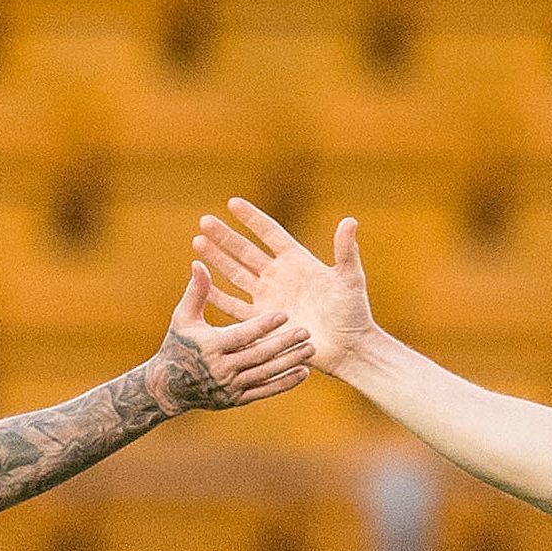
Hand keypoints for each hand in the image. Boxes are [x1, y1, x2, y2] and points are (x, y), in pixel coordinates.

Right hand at [142, 261, 314, 413]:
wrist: (169, 388)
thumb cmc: (178, 344)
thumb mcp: (183, 317)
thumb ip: (196, 291)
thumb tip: (199, 263)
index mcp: (210, 346)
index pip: (241, 335)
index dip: (263, 326)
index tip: (284, 314)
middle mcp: (221, 369)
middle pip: (258, 355)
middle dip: (283, 343)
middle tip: (306, 331)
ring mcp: (230, 387)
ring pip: (265, 374)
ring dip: (289, 362)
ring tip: (311, 349)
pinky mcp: (237, 399)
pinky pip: (265, 391)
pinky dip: (285, 383)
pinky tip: (304, 372)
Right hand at [195, 198, 378, 376]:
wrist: (348, 348)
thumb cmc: (353, 313)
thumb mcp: (350, 279)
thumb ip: (346, 251)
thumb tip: (350, 220)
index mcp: (298, 261)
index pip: (270, 233)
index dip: (252, 218)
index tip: (232, 202)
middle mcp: (279, 276)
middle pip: (246, 251)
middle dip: (225, 236)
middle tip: (204, 221)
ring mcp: (269, 298)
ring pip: (236, 274)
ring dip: (218, 260)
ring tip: (198, 243)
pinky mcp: (264, 321)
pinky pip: (236, 307)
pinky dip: (219, 297)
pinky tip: (203, 285)